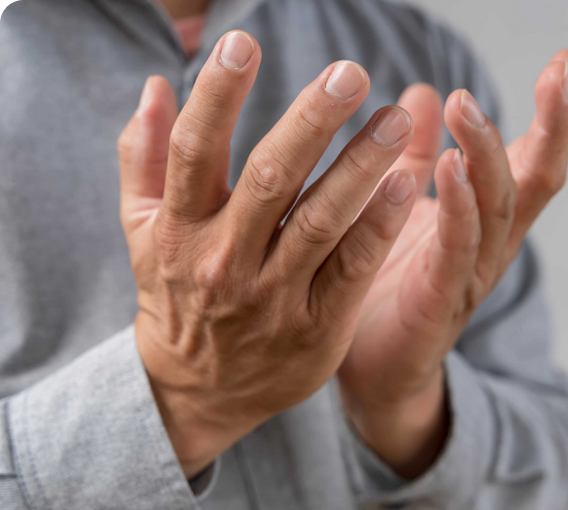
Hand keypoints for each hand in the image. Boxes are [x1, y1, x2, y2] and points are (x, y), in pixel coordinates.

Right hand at [117, 31, 416, 477]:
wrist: (198, 391)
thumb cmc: (177, 297)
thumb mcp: (142, 232)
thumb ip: (145, 157)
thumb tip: (158, 85)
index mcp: (179, 229)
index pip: (195, 152)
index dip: (217, 96)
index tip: (242, 42)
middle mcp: (225, 262)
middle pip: (270, 180)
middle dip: (311, 122)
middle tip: (350, 74)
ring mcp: (273, 298)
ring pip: (321, 222)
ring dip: (360, 166)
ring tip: (396, 119)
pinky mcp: (316, 327)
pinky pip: (352, 270)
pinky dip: (378, 226)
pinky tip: (406, 184)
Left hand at [337, 50, 567, 478]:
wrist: (372, 369)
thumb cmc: (389, 283)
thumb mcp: (403, 207)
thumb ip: (416, 154)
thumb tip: (425, 94)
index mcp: (485, 220)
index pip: (531, 162)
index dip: (554, 116)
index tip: (564, 61)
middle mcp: (490, 246)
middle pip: (532, 182)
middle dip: (550, 126)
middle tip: (555, 72)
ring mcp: (469, 276)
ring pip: (497, 212)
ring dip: (487, 157)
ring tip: (468, 107)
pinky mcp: (438, 302)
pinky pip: (454, 252)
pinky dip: (456, 209)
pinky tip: (446, 168)